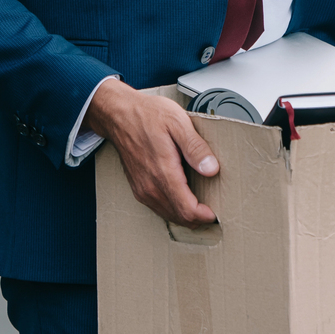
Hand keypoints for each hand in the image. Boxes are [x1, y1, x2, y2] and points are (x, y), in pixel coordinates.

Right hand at [83, 77, 219, 226]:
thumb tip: (212, 169)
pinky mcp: (138, 187)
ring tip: (202, 206)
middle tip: (214, 210)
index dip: (204, 216)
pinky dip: (174, 209)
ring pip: (168, 215)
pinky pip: (158, 207)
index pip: (186, 209)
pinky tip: (183, 198)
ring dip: (186, 216)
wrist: (118, 114)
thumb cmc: (146, 115)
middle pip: (179, 217)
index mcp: (163, 172)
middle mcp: (150, 186)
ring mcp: (142, 189)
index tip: (216, 212)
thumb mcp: (178, 123)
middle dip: (198, 219)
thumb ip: (196, 148)